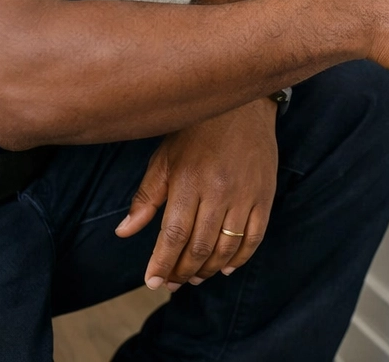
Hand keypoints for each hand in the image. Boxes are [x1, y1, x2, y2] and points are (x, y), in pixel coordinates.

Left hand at [115, 98, 279, 290]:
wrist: (243, 105)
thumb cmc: (196, 131)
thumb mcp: (164, 158)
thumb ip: (146, 197)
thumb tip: (124, 232)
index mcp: (188, 181)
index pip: (173, 235)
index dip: (162, 263)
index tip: (153, 282)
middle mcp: (218, 191)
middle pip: (199, 247)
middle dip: (182, 272)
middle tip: (171, 284)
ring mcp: (244, 195)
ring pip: (226, 247)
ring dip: (209, 270)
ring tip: (195, 278)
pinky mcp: (264, 195)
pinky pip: (255, 237)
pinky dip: (241, 258)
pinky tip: (227, 267)